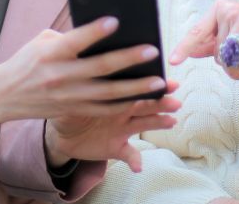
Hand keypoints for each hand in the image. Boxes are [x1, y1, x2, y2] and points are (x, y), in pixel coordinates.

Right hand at [0, 16, 173, 129]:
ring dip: (136, 88)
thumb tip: (103, 32)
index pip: (75, 41)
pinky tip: (144, 98)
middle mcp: (60, 76)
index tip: (116, 21)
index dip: (95, 31)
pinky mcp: (73, 110)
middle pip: (99, 68)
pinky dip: (125, 104)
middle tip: (153, 51)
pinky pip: (104, 109)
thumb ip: (70, 37)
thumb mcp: (42, 42)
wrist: (4, 96)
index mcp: (51, 53)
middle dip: (128, 59)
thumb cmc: (28, 61)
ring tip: (159, 81)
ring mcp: (68, 97)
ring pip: (108, 93)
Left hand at [45, 80, 181, 171]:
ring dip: (159, 123)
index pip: (135, 86)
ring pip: (144, 124)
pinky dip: (135, 160)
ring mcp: (122, 129)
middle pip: (146, 104)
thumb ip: (77, 84)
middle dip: (162, 102)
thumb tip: (75, 71)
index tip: (167, 82)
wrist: (62, 133)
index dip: (152, 84)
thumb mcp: (70, 93)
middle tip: (176, 101)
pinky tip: (138, 167)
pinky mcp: (117, 147)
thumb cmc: (68, 106)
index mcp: (114, 94)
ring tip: (171, 121)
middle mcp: (124, 110)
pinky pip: (129, 154)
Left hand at [169, 0, 238, 80]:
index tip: (173, 60)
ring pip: (230, 59)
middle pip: (217, 53)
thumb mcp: (234, 34)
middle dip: (229, 63)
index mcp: (220, 9)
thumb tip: (190, 51)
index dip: (185, 47)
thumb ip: (212, 42)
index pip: (198, 32)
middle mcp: (231, 10)